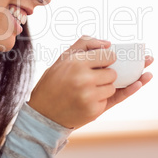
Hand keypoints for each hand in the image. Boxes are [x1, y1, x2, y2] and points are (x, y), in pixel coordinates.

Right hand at [28, 36, 153, 128]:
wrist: (43, 114)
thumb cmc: (54, 82)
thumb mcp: (63, 57)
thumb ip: (85, 43)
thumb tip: (109, 44)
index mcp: (77, 62)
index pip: (109, 55)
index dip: (110, 58)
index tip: (107, 60)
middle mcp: (84, 79)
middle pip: (114, 72)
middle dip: (107, 74)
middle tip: (92, 77)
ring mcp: (90, 97)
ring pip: (113, 87)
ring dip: (106, 87)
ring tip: (86, 90)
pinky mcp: (94, 112)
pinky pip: (110, 100)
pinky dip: (102, 99)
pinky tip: (90, 99)